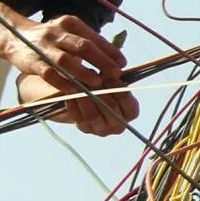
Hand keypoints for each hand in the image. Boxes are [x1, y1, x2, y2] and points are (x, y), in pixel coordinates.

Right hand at [9, 14, 126, 90]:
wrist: (14, 36)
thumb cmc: (50, 38)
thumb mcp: (68, 33)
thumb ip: (88, 42)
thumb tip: (115, 58)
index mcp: (70, 23)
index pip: (94, 37)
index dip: (110, 51)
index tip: (123, 63)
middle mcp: (57, 33)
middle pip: (83, 46)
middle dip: (102, 61)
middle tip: (116, 73)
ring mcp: (43, 47)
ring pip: (66, 60)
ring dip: (83, 72)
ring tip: (98, 82)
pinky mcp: (31, 61)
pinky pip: (48, 73)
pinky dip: (62, 82)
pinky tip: (73, 90)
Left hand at [17, 65, 139, 135]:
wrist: (86, 97)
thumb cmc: (104, 84)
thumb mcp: (112, 79)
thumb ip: (113, 77)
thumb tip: (107, 70)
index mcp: (130, 112)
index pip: (128, 104)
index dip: (118, 88)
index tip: (108, 75)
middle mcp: (117, 125)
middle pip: (110, 109)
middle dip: (100, 90)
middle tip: (90, 77)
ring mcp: (101, 130)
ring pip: (93, 115)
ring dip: (85, 97)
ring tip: (79, 83)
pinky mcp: (85, 129)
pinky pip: (78, 118)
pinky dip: (73, 104)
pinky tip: (69, 92)